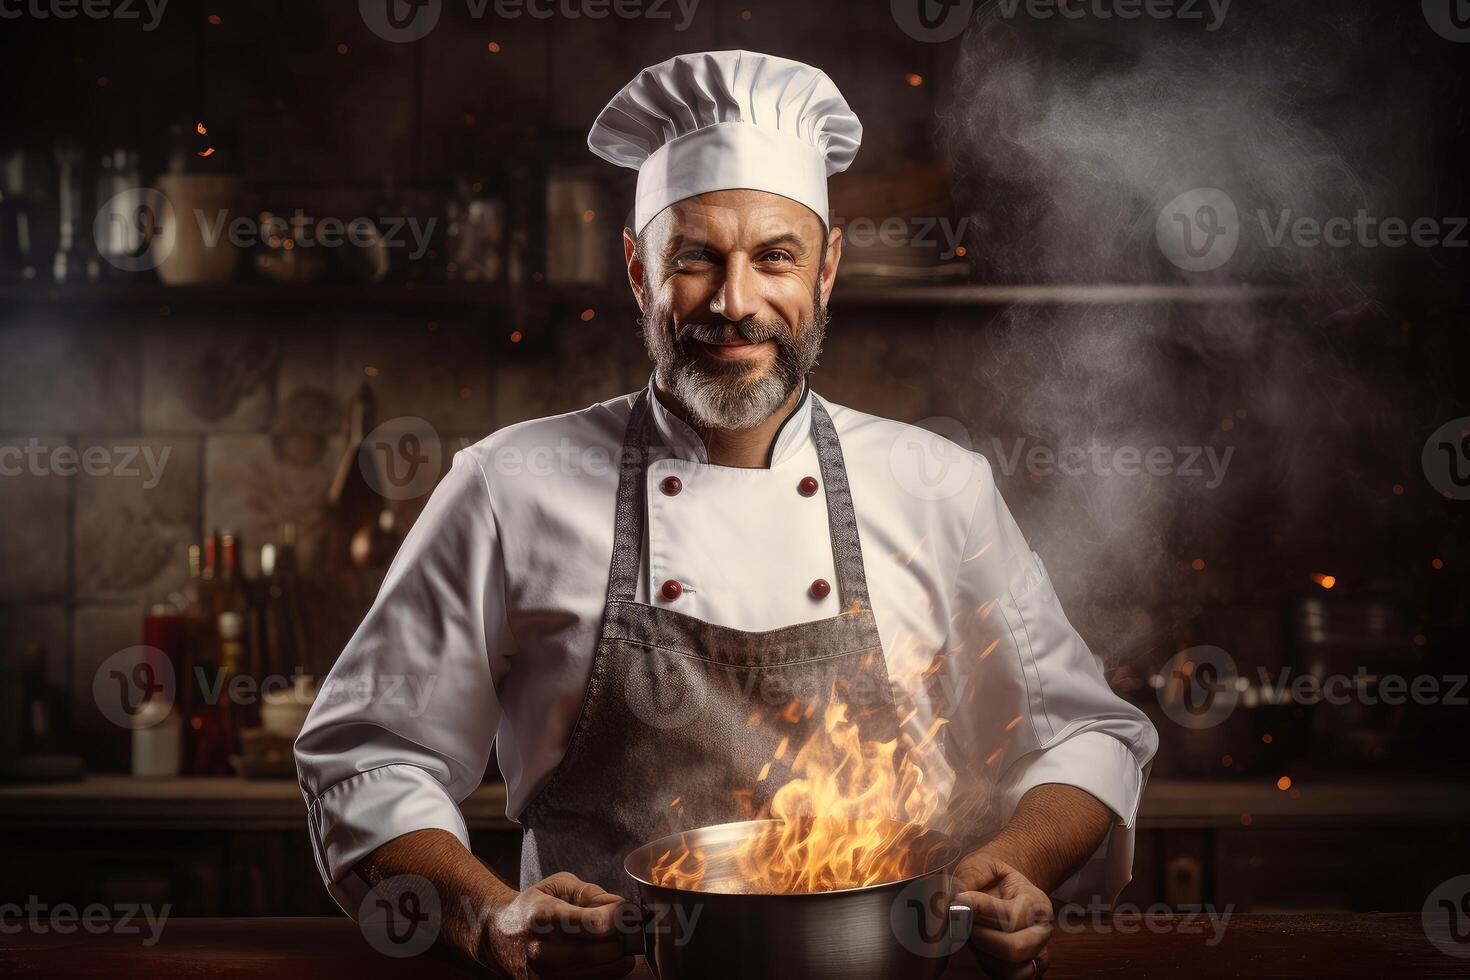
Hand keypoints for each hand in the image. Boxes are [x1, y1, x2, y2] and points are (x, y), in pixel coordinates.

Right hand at [482, 872, 634, 979]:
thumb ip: (591, 893)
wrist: (497, 936)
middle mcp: (542, 950)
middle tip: (622, 928)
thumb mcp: (558, 885)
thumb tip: (620, 909)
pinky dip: (605, 971)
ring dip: (618, 957)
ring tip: (611, 942)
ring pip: (603, 972)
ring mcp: (544, 975)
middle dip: (622, 938)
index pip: (595, 924)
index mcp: (544, 916)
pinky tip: (600, 958)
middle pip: (604, 952)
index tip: (627, 912)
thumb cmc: (534, 906)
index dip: (619, 918)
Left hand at [954, 850, 1053, 979]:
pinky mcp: (1025, 971)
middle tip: (964, 921)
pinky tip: (980, 947)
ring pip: (1009, 969)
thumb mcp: (983, 864)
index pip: (1011, 916)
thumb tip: (956, 897)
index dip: (980, 909)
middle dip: (980, 936)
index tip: (958, 900)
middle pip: (1013, 948)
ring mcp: (1036, 954)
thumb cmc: (992, 878)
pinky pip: (1006, 979)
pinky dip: (988, 966)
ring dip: (983, 953)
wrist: (1003, 889)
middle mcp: (1041, 932)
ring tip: (973, 932)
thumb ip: (971, 876)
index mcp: (1036, 902)